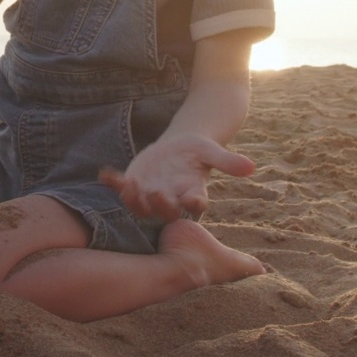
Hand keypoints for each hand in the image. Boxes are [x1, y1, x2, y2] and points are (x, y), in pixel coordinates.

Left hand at [100, 134, 254, 220]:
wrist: (177, 147)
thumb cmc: (198, 150)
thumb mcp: (211, 151)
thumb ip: (228, 161)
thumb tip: (252, 167)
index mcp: (193, 193)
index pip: (195, 205)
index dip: (193, 204)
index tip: (194, 200)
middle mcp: (171, 199)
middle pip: (165, 209)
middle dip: (160, 204)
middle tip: (156, 193)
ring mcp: (150, 195)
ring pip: (141, 205)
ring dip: (133, 198)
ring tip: (127, 185)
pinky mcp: (134, 186)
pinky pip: (122, 188)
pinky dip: (113, 182)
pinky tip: (104, 174)